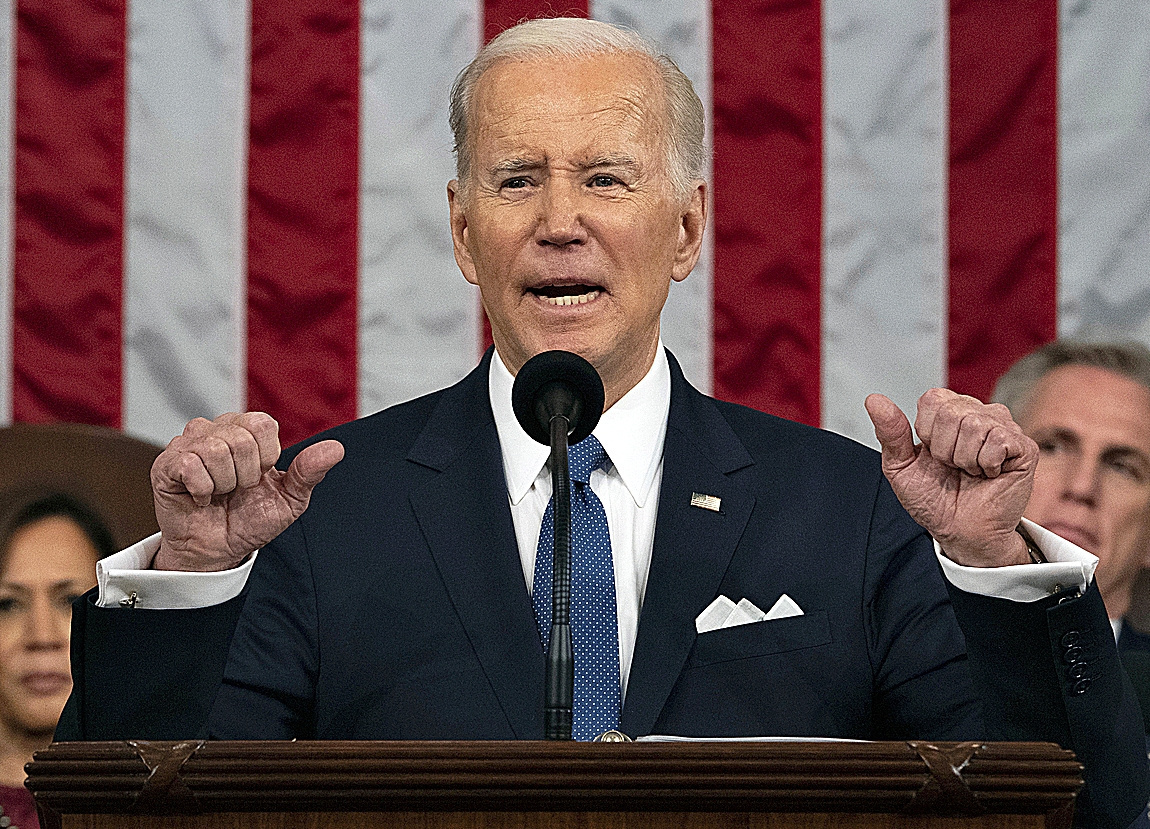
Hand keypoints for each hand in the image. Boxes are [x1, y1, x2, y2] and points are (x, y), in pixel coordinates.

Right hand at [149, 412, 344, 570]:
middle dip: (246, 475)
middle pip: (242, 438)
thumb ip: (309, 471)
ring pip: (216, 449)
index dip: (266, 457)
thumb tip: (337, 449)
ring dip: (224, 483)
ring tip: (218, 493)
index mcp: (246, 430)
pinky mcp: (166, 463)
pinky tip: (200, 497)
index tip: (259, 477)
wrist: (220, 550)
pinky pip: (190, 464)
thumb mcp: (290, 499)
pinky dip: (202, 488)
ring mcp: (188, 444)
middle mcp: (216, 429)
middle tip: (237, 489)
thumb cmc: (251, 519)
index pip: (263, 424)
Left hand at [864, 390, 1036, 566]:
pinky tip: (989, 474)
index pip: (932, 399)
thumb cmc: (935, 499)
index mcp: (949, 411)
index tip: (931, 455)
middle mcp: (978, 413)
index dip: (925, 431)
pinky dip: (986, 465)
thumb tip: (874, 400)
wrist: (960, 531)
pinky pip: (998, 442)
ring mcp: (1005, 428)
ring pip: (974, 425)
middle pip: (951, 412)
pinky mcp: (1024, 447)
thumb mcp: (901, 466)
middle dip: (943, 449)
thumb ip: (890, 432)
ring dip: (964, 459)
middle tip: (952, 467)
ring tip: (970, 472)